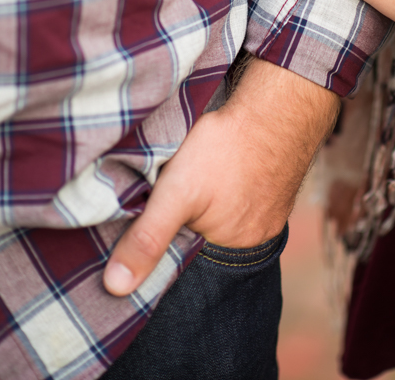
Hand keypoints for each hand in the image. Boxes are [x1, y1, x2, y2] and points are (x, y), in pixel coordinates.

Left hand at [103, 58, 338, 296]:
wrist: (278, 107)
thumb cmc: (228, 148)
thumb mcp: (177, 192)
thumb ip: (148, 239)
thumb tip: (116, 287)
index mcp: (229, 248)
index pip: (186, 255)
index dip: (164, 239)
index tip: (148, 216)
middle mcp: (254, 239)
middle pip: (206, 238)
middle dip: (187, 221)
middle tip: (172, 191)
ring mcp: (270, 211)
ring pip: (226, 215)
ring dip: (210, 203)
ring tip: (198, 177)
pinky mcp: (277, 186)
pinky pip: (246, 196)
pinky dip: (231, 187)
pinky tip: (222, 168)